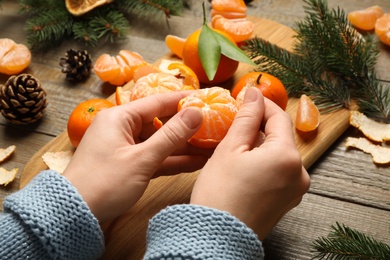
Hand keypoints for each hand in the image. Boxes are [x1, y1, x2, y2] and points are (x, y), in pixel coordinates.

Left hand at [63, 92, 209, 222]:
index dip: (182, 101)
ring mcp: (125, 148)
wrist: (75, 214)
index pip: (157, 103)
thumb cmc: (105, 182)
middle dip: (186, 129)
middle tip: (212, 127)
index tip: (205, 98)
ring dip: (182, 147)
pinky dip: (171, 160)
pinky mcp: (128, 165)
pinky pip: (154, 158)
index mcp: (119, 118)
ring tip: (210, 147)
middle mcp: (122, 129)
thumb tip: (196, 113)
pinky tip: (195, 161)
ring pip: (159, 143)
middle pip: (160, 123)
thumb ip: (171, 136)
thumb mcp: (142, 159)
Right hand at [190, 87, 309, 239]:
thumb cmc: (219, 193)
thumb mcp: (230, 149)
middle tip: (236, 121)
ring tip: (237, 143)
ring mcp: (295, 190)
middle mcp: (300, 174)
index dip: (262, 104)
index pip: (279, 118)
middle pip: (281, 137)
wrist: (217, 238)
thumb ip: (246, 118)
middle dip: (260, 126)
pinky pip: (279, 172)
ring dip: (261, 144)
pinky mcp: (287, 201)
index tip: (245, 97)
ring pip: (279, 155)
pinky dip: (264, 162)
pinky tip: (244, 163)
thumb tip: (255, 93)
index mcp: (288, 157)